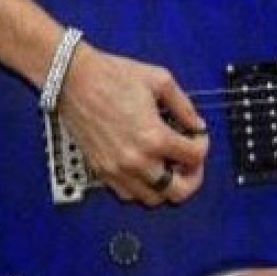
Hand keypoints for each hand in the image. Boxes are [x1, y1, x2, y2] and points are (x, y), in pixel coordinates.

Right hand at [56, 41, 209, 206]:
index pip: (195, 157)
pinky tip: (146, 169)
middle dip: (192, 177)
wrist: (74, 79)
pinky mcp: (101, 171)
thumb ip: (184, 106)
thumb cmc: (111, 76)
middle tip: (191, 163)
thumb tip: (196, 124)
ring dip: (167, 185)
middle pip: (179, 191)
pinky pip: (128, 195)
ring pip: (153, 199)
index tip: (197, 137)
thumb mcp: (160, 81)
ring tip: (168, 166)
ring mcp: (117, 169)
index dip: (202, 145)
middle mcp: (136, 160)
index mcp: (154, 137)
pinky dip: (142, 188)